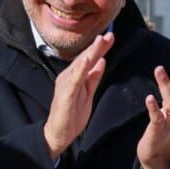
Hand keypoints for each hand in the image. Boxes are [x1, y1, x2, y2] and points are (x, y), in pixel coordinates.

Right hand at [43, 33, 114, 159]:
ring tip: (100, 41)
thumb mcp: (88, 93)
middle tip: (109, 34)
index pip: (89, 60)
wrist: (59, 133)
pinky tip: (88, 59)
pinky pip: (75, 79)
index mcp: (75, 77)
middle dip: (97, 46)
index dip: (99, 48)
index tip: (110, 37)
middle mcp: (69, 77)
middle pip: (85, 59)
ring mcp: (66, 84)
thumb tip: (101, 61)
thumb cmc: (72, 115)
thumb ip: (93, 78)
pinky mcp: (66, 94)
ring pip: (80, 65)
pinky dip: (81, 68)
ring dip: (90, 53)